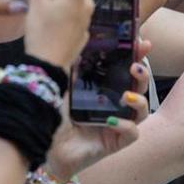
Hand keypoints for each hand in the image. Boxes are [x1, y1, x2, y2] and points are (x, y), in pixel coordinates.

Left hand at [44, 54, 148, 180]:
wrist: (41, 142)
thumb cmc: (51, 113)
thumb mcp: (62, 84)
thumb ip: (74, 66)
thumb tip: (82, 40)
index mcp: (103, 89)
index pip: (125, 70)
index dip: (137, 56)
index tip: (143, 44)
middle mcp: (113, 105)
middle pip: (139, 88)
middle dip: (143, 76)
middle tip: (136, 68)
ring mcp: (115, 124)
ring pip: (142, 111)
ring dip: (139, 101)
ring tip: (127, 96)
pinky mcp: (114, 143)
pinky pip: (132, 133)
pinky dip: (126, 125)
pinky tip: (113, 121)